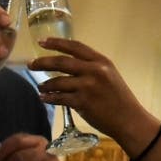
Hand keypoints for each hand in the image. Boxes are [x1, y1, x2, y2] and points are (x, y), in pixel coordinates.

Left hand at [29, 38, 152, 148]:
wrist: (129, 118)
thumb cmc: (119, 98)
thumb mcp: (110, 75)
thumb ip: (92, 68)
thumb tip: (67, 66)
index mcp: (102, 61)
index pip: (75, 46)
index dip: (57, 43)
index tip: (42, 42)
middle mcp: (95, 71)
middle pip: (62, 62)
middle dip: (43, 62)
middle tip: (31, 65)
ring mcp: (88, 87)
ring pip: (58, 81)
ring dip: (45, 84)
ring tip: (40, 87)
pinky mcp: (83, 103)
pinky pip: (59, 98)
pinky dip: (49, 98)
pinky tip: (44, 98)